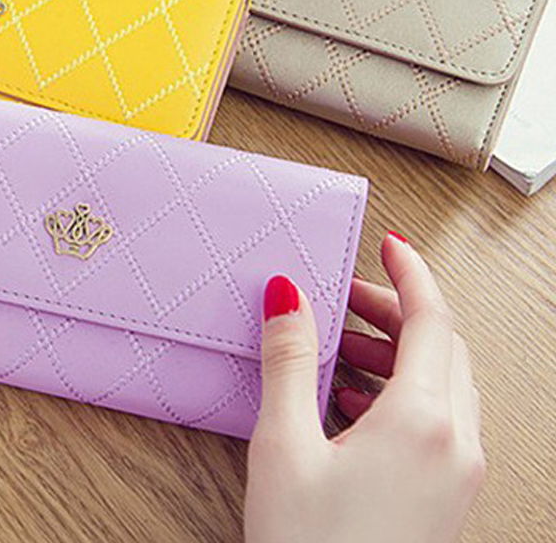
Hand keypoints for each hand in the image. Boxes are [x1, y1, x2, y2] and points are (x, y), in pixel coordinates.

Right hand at [245, 233, 484, 542]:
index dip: (410, 274)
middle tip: (347, 294)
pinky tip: (350, 399)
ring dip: (397, 351)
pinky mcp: (444, 497)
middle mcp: (454, 444)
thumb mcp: (286, 444)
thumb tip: (287, 295)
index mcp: (424, 423)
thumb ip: (290, 359)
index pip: (432, 320)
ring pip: (442, 383)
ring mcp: (455, 475)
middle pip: (441, 347)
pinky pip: (437, 420)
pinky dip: (400, 391)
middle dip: (396, 310)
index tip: (391, 244)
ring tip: (343, 344)